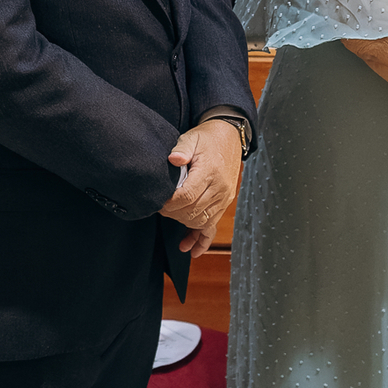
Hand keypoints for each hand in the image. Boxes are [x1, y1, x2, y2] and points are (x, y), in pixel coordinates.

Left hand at [159, 118, 241, 249]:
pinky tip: (191, 251)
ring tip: (171, 220)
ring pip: (203, 221)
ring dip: (185, 225)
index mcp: (209, 172)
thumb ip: (182, 148)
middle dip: (174, 214)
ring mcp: (223, 198)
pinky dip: (202, 241)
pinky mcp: (224, 203)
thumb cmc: (206, 138)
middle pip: (194, 212)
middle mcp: (219, 188)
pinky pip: (213, 227)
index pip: (188, 196)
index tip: (158, 202)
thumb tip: (174, 159)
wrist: (228, 138)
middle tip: (160, 209)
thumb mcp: (192, 137)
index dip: (170, 203)